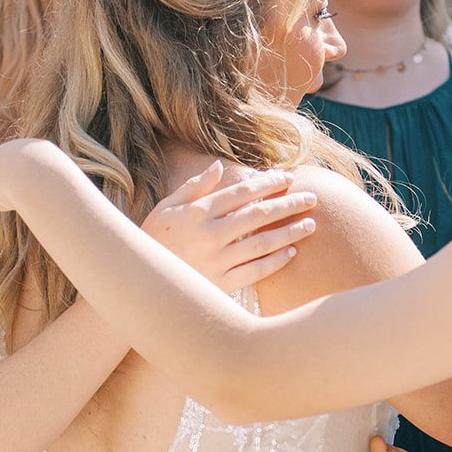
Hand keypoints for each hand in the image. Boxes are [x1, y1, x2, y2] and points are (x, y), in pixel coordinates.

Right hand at [142, 162, 317, 291]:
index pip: (241, 193)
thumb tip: (220, 166)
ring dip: (289, 232)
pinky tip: (291, 252)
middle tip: (312, 198)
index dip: (268, 183)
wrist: (140, 283)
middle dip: (288, 204)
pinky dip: (275, 261)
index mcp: (197, 212)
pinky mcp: (220, 284)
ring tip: (311, 224)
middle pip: (258, 215)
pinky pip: (255, 271)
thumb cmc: (153, 240)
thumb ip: (194, 186)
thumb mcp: (167, 207)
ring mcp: (216, 261)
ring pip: (262, 243)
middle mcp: (209, 234)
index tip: (288, 177)